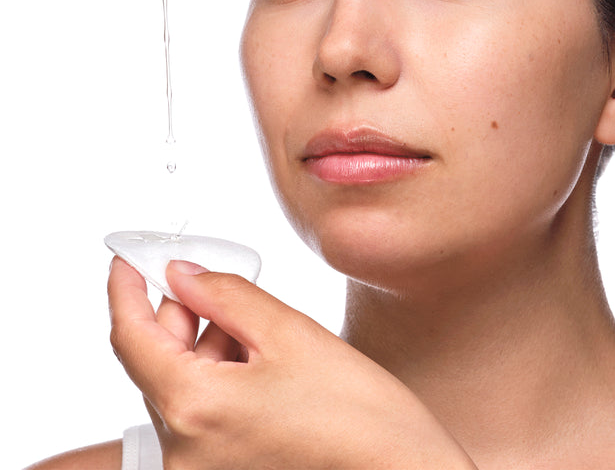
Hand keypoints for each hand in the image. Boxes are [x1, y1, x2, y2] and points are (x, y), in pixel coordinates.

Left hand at [108, 258, 476, 469]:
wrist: (398, 469)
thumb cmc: (357, 413)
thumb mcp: (288, 331)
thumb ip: (225, 294)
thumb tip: (181, 273)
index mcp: (193, 410)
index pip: (131, 337)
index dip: (124, 288)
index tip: (127, 257)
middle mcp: (183, 450)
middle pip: (156, 359)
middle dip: (182, 312)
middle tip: (216, 280)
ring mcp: (199, 466)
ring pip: (180, 381)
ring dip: (207, 342)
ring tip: (261, 329)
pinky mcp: (218, 469)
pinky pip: (199, 408)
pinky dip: (219, 371)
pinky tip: (261, 357)